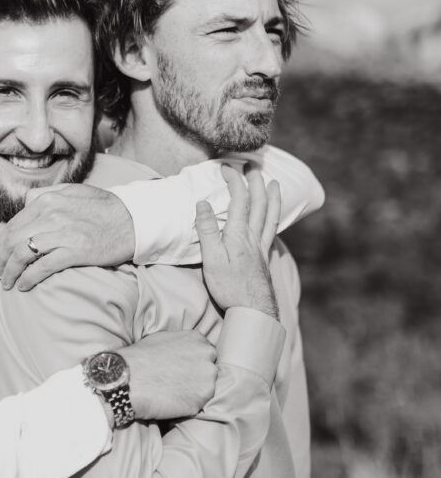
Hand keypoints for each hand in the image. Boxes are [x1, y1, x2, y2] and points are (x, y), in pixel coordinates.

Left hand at [0, 184, 135, 290]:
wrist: (133, 220)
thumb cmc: (105, 207)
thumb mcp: (73, 191)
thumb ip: (48, 194)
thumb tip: (28, 201)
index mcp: (47, 200)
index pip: (13, 224)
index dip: (2, 244)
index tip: (1, 255)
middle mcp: (51, 215)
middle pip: (12, 240)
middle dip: (1, 260)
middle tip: (1, 273)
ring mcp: (62, 233)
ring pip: (22, 254)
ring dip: (11, 272)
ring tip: (9, 283)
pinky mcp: (74, 251)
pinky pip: (42, 267)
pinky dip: (29, 278)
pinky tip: (25, 285)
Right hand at [122, 331, 217, 419]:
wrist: (127, 380)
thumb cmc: (139, 358)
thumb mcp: (162, 339)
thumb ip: (181, 344)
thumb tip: (185, 351)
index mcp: (198, 340)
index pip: (206, 353)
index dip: (194, 363)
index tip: (183, 370)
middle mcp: (207, 357)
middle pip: (209, 370)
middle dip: (197, 377)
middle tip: (178, 383)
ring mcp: (207, 379)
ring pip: (206, 389)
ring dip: (194, 392)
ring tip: (173, 393)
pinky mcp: (201, 401)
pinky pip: (198, 405)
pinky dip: (187, 406)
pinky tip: (171, 402)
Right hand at [194, 163, 279, 318]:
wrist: (253, 311)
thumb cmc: (229, 288)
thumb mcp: (211, 259)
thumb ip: (207, 230)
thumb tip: (202, 203)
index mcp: (239, 235)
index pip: (239, 200)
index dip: (234, 181)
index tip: (226, 167)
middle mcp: (254, 237)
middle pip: (259, 203)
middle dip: (255, 182)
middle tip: (252, 166)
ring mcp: (261, 248)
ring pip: (270, 216)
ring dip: (272, 197)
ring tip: (274, 184)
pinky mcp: (264, 258)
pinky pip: (272, 230)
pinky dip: (274, 217)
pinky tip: (272, 217)